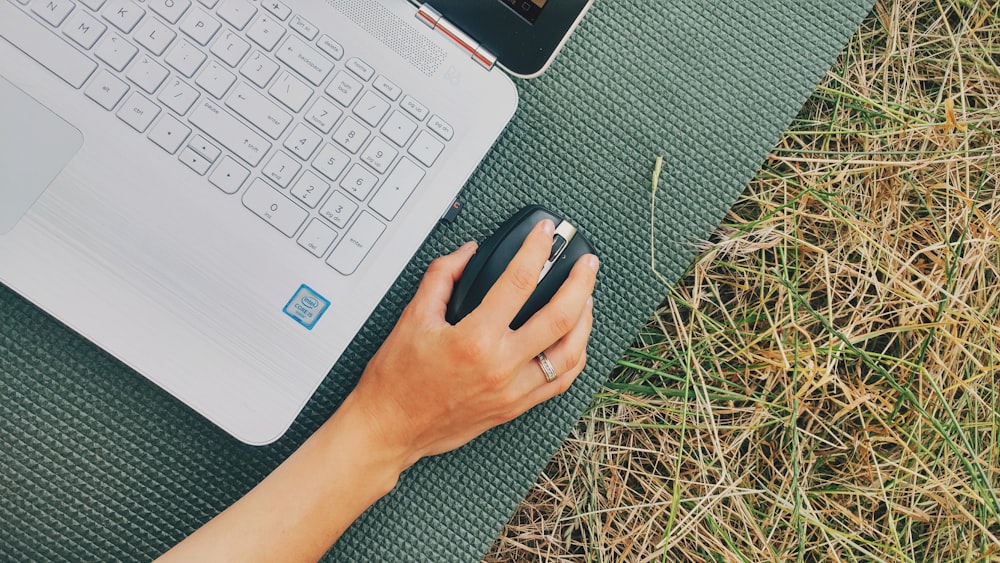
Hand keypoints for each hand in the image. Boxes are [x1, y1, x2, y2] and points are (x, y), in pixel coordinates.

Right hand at [348, 219, 598, 469]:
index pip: (519, 282)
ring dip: (585, 322)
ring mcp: (512, 391)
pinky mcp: (515, 407)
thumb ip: (443, 276)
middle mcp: (501, 366)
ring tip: (587, 298)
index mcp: (475, 339)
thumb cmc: (397, 379)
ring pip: (569, 354)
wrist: (389, 428)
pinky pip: (559, 383)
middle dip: (580, 283)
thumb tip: (469, 253)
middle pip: (559, 317)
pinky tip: (575, 341)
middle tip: (587, 264)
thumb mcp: (413, 317)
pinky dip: (574, 358)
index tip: (544, 233)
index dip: (536, 250)